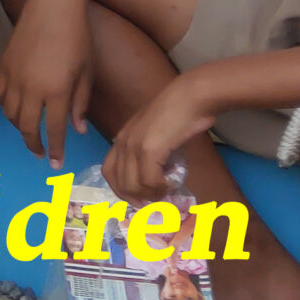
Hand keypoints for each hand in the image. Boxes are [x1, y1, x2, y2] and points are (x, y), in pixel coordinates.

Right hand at [0, 0, 93, 164]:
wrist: (52, 7)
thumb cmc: (78, 37)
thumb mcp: (87, 73)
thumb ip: (80, 103)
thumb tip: (77, 129)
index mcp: (57, 92)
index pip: (54, 130)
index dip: (56, 150)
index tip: (56, 164)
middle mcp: (32, 90)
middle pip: (27, 127)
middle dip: (34, 145)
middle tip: (40, 154)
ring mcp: (14, 78)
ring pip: (11, 114)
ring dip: (20, 128)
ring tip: (30, 132)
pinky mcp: (3, 67)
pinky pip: (0, 97)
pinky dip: (7, 108)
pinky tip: (16, 109)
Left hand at [103, 76, 217, 201]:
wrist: (191, 97)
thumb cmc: (179, 115)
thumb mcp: (156, 134)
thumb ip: (150, 152)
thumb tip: (155, 177)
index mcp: (122, 139)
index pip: (109, 172)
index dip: (121, 189)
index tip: (138, 199)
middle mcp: (122, 142)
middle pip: (118, 182)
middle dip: (135, 198)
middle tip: (154, 202)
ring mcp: (134, 145)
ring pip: (133, 185)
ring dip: (150, 194)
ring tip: (165, 192)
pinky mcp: (150, 149)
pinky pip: (150, 180)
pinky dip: (160, 188)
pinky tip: (171, 184)